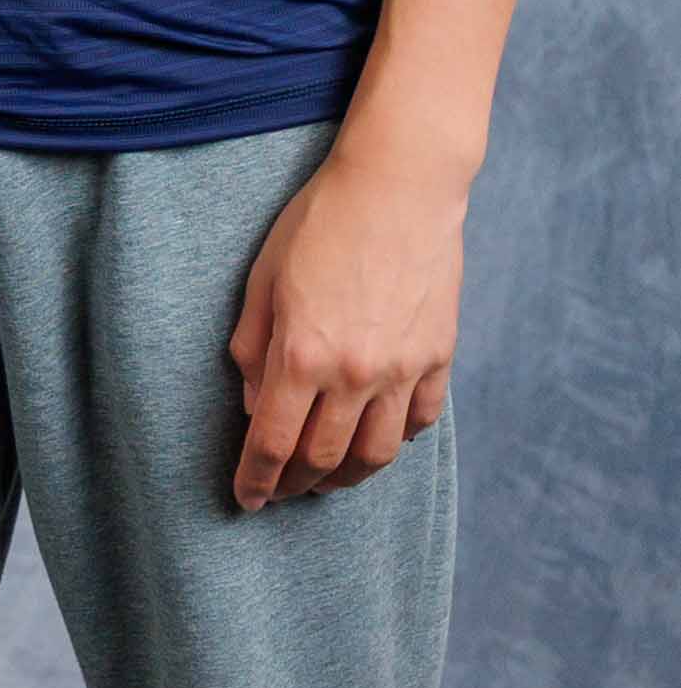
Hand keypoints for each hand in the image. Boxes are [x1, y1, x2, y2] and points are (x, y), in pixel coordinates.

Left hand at [225, 139, 467, 509]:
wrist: (398, 187)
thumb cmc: (318, 221)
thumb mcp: (263, 278)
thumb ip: (254, 346)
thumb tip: (255, 405)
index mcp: (303, 353)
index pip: (274, 442)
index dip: (257, 478)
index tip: (247, 500)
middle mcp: (356, 373)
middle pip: (326, 459)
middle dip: (298, 485)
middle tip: (281, 492)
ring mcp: (404, 369)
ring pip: (378, 453)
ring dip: (347, 477)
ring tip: (327, 480)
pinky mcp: (439, 358)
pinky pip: (420, 420)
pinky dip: (397, 438)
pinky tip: (377, 436)